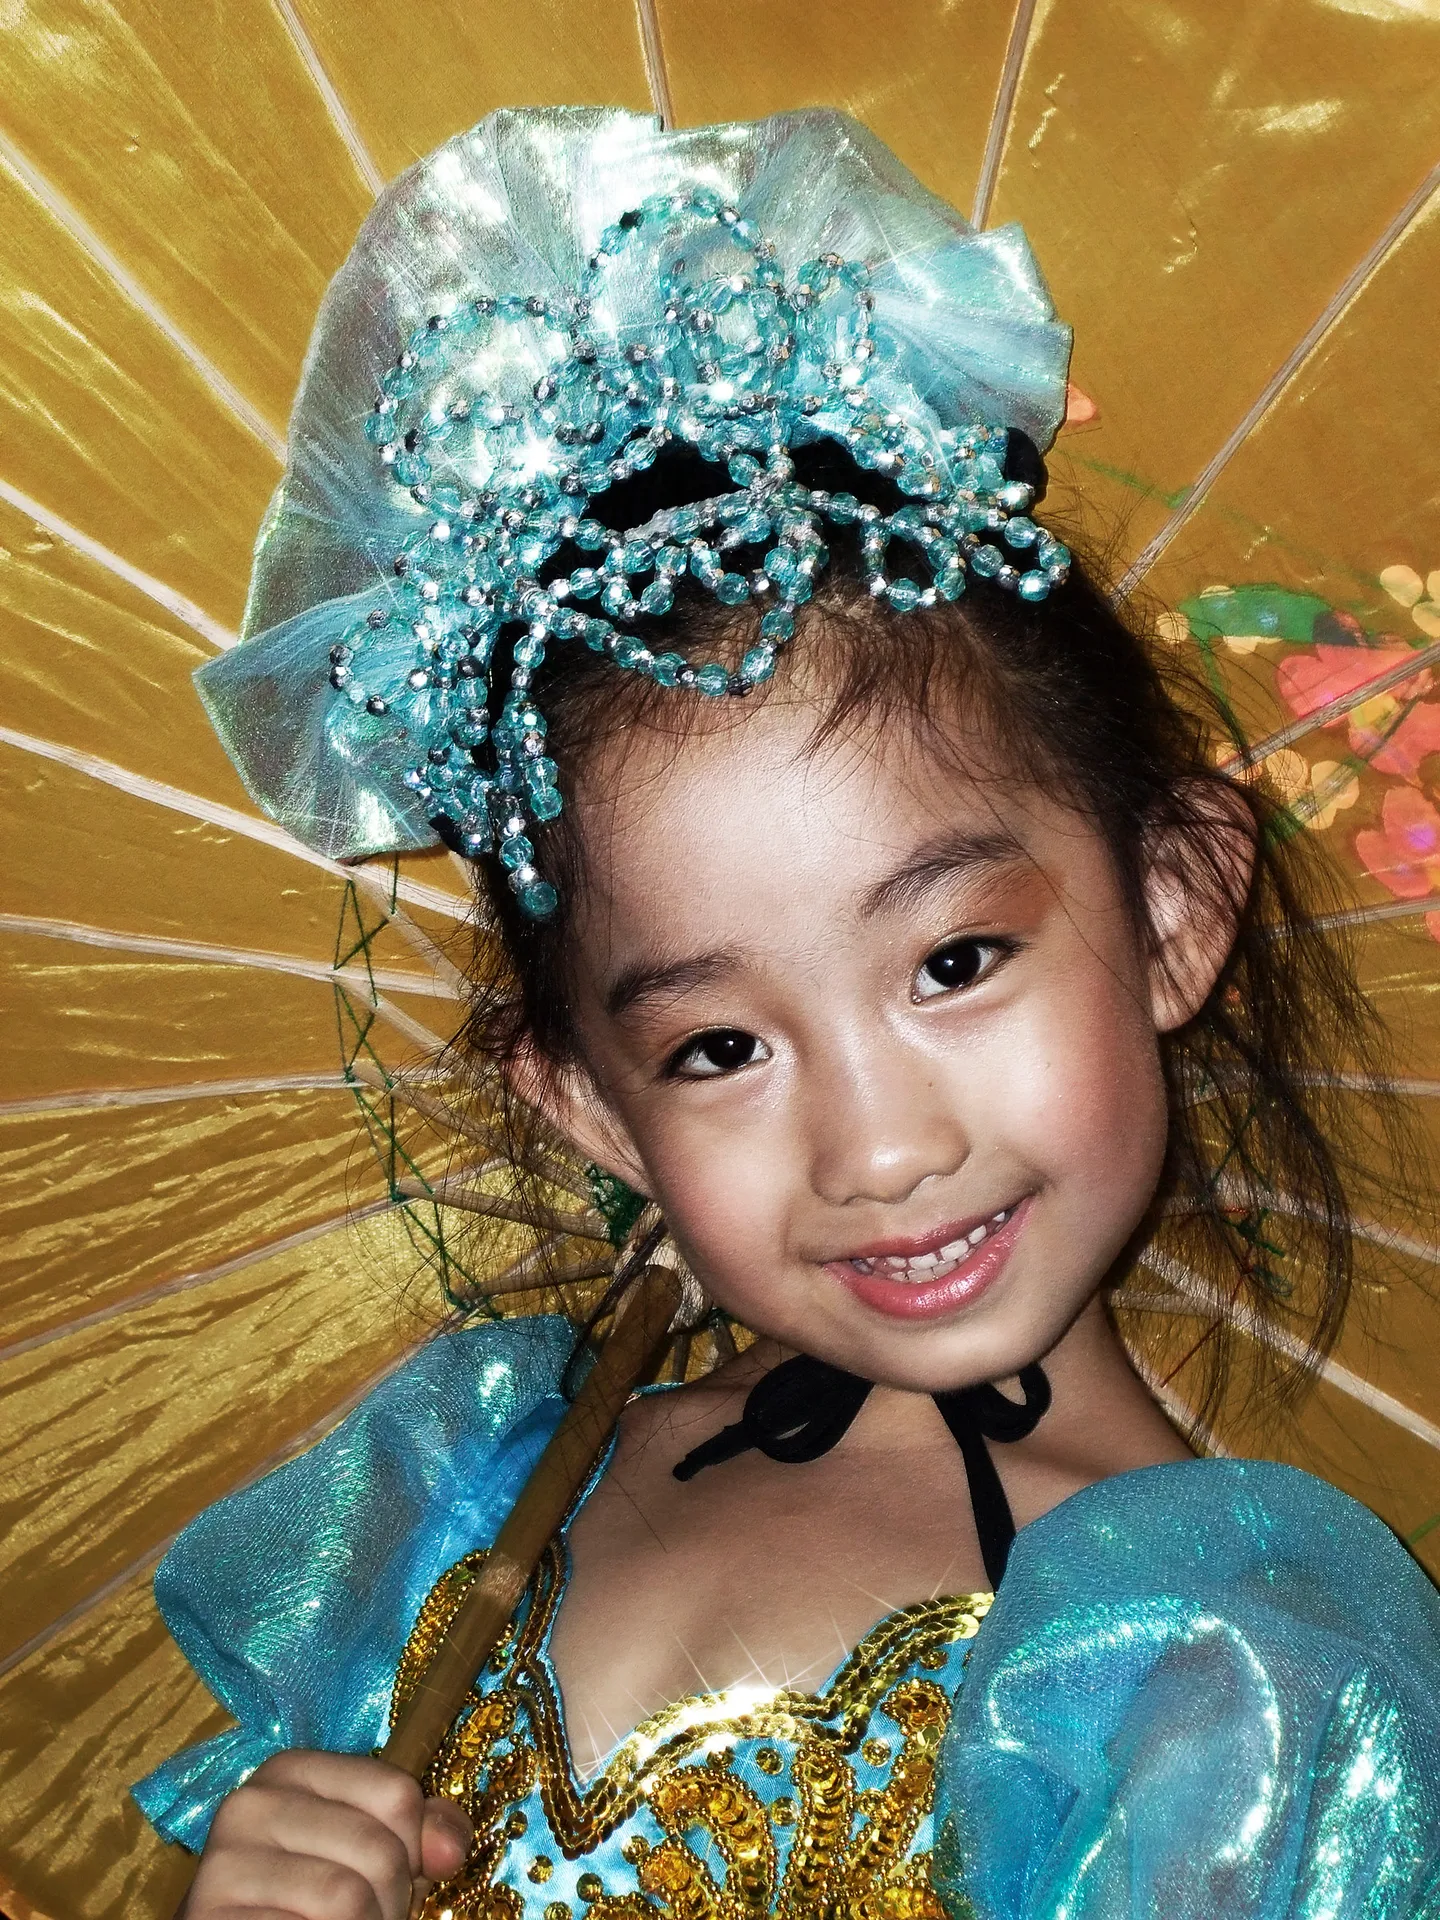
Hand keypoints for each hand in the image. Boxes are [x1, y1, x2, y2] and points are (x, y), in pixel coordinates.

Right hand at [179, 1749, 472, 1918]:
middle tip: (368, 1915)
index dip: (414, 1849)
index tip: (396, 1874)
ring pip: (347, 1898)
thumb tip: (448, 1850)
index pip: (397, 1795)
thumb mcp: (365, 1849)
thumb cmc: (306, 1899)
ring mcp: (224, 1862)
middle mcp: (249, 1804)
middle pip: (379, 1849)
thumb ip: (417, 1833)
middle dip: (391, 1900)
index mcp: (291, 1770)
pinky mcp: (211, 1915)